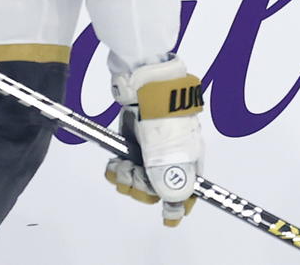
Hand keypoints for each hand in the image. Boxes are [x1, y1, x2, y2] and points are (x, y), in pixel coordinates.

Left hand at [105, 56, 204, 226]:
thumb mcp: (167, 152)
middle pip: (158, 189)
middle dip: (142, 189)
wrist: (142, 81)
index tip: (167, 218)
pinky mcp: (134, 141)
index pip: (188, 191)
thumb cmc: (160, 116)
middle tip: (131, 177)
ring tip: (117, 169)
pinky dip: (117, 170)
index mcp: (188, 158)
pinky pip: (125, 166)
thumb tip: (177, 208)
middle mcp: (172, 155)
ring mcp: (151, 148)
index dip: (178, 206)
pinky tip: (112, 166)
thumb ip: (171, 181)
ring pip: (138, 179)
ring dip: (125, 179)